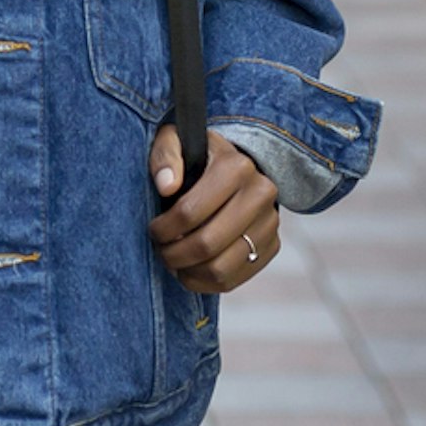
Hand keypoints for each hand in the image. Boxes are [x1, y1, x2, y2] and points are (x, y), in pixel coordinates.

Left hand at [148, 126, 280, 296]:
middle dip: (173, 254)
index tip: (153, 229)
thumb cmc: (198, 157)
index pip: (190, 211)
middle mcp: (261, 193)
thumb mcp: (177, 143)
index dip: (163, 228)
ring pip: (221, 268)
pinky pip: (234, 279)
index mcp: (237, 166)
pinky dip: (205, 283)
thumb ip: (165, 156)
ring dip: (188, 272)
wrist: (236, 168)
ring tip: (173, 261)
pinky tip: (190, 270)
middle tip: (161, 250)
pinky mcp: (271, 246)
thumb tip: (166, 185)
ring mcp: (270, 222)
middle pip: (207, 244)